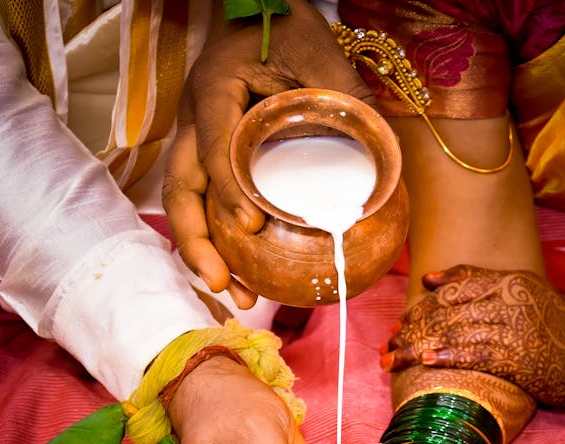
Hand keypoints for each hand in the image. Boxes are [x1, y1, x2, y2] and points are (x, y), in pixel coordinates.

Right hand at [162, 1, 371, 308]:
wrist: (260, 9)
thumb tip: (384, 167)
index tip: (251, 223)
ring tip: (234, 294)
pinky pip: (204, 202)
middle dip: (198, 242)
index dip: (228, 188)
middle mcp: (195, 119)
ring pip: (186, 203)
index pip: (214, 144)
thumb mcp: (323, 56)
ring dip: (204, 252)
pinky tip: (243, 273)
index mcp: (215, 89)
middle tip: (226, 284)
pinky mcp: (209, 156)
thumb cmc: (290, 28)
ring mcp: (197, 140)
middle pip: (181, 188)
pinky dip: (217, 239)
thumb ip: (348, 102)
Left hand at [381, 266, 564, 407]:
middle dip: (412, 329)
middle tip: (387, 344)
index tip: (400, 322)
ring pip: (453, 333)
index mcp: (508, 281)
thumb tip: (429, 278)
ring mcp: (512, 329)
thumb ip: (478, 281)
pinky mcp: (516, 357)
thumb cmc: (551, 324)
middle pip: (447, 311)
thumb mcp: (522, 291)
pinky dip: (446, 356)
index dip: (422, 306)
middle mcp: (508, 301)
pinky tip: (425, 361)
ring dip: (417, 347)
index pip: (454, 288)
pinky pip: (473, 354)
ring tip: (393, 358)